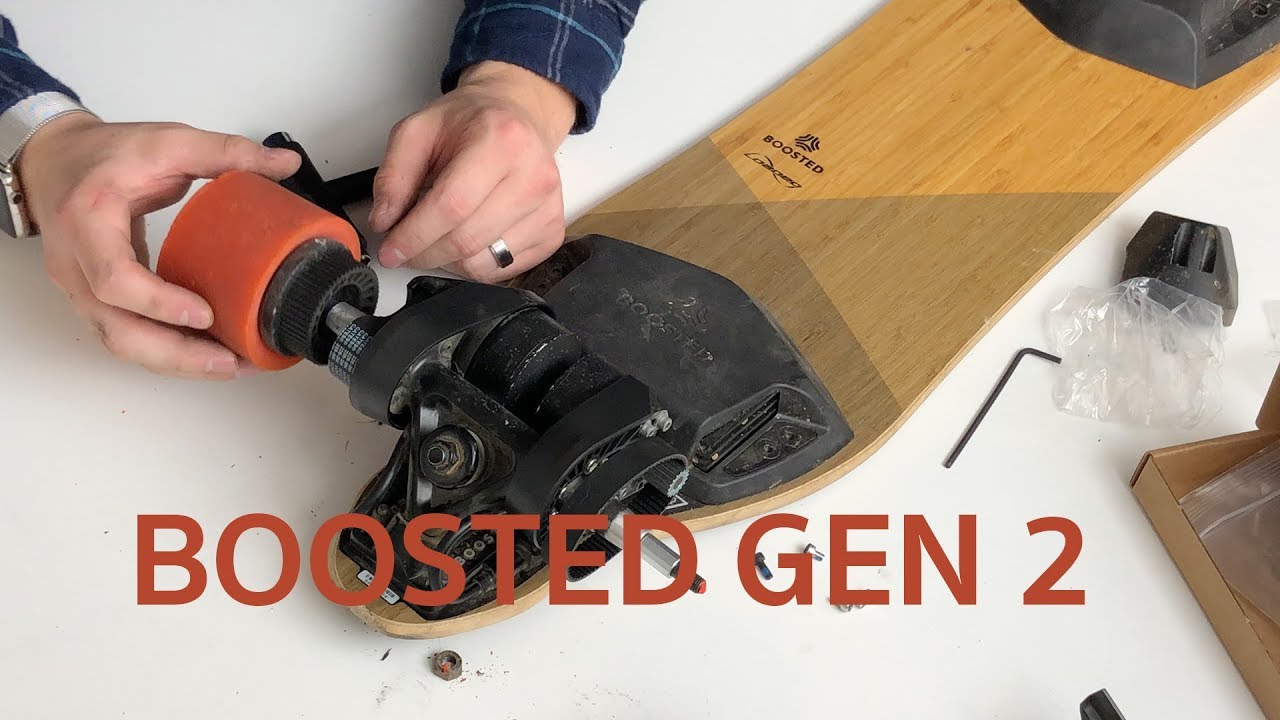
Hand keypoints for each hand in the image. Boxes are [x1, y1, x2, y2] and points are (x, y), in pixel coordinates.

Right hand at [18, 114, 300, 378]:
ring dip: (175, 362)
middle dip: (176, 354)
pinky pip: (125, 335)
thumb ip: (226, 151)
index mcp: (88, 220)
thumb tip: (284, 162)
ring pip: (119, 341)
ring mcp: (79, 287)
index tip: (204, 313)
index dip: (158, 303)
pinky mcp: (93, 299)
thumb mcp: (166, 142)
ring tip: (228, 365)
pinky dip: (164, 352)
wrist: (53, 160)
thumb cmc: (101, 154)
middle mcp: (75, 263)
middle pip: (117, 329)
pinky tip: (205, 354)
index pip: (113, 277)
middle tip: (228, 361)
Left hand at [369, 60, 576, 280]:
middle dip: (425, 254)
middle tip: (404, 249)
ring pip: (484, 263)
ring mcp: (548, 207)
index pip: (452, 206)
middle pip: (467, 240)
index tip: (390, 250)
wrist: (517, 115)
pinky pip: (504, 270)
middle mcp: (533, 176)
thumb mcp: (418, 130)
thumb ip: (394, 174)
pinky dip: (475, 265)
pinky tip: (466, 239)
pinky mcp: (553, 231)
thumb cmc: (471, 122)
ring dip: (449, 262)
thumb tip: (384, 221)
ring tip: (436, 238)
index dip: (415, 236)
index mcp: (501, 142)